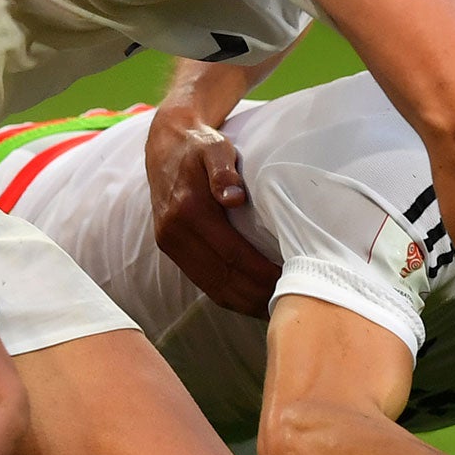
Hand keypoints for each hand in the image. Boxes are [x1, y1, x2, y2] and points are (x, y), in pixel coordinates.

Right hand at [146, 104, 279, 317]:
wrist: (165, 145)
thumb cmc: (199, 146)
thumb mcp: (214, 147)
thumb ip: (223, 170)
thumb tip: (233, 197)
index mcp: (187, 210)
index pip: (232, 254)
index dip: (261, 273)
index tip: (290, 280)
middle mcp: (174, 233)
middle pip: (222, 278)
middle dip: (256, 296)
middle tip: (289, 303)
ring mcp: (169, 244)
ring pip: (211, 286)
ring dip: (243, 303)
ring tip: (273, 309)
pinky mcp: (171, 249)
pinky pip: (202, 281)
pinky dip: (228, 296)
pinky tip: (250, 300)